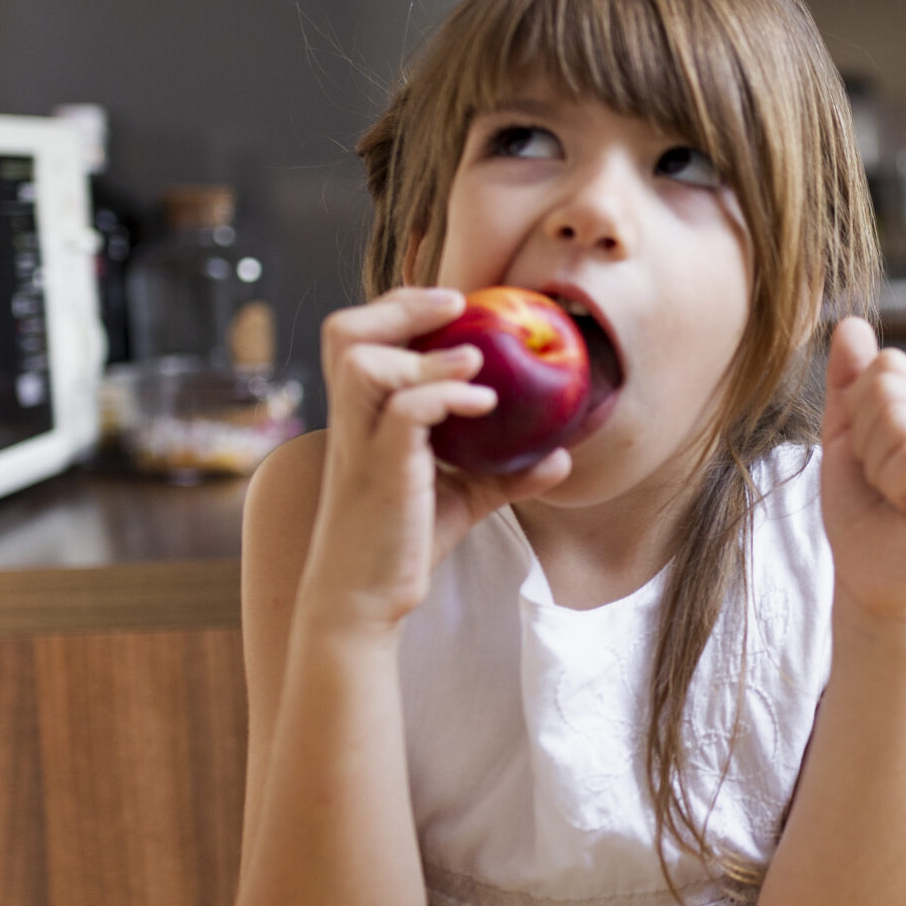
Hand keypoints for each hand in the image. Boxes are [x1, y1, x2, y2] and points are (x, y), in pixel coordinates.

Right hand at [302, 287, 572, 628]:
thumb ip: (505, 474)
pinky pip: (403, 411)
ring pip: (363, 362)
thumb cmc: (404, 543)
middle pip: (343, 332)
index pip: (359, 337)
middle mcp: (352, 420)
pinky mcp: (378, 470)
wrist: (364, 600)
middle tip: (456, 307)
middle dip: (400, 306)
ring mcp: (360, 443)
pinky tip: (483, 403)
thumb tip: (562, 457)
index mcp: (361, 414)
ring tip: (475, 359)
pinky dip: (444, 395)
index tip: (453, 306)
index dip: (398, 308)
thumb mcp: (463, 498)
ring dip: (423, 351)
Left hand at [820, 316, 905, 619]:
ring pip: (900, 419)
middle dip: (865, 440)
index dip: (859, 413)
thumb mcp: (846, 439)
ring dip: (878, 466)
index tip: (872, 460)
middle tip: (883, 485)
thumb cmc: (863, 516)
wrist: (874, 582)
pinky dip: (893, 484)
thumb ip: (849, 384)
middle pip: (890, 387)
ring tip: (895, 498)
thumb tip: (849, 323)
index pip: (888, 365)